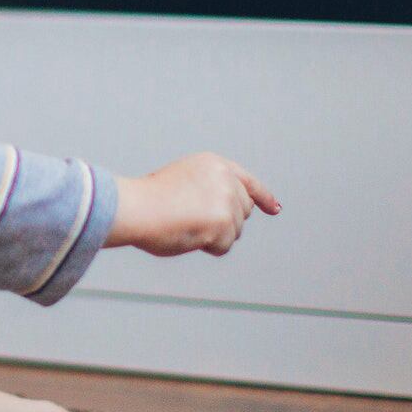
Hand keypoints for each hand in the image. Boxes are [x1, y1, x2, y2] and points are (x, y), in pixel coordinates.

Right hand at [105, 153, 281, 255]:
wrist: (137, 208)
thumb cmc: (148, 201)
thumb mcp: (183, 182)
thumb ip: (207, 192)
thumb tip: (220, 220)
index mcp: (214, 164)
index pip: (248, 181)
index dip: (263, 197)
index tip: (274, 209)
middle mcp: (226, 178)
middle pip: (242, 211)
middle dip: (225, 222)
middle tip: (194, 222)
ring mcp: (227, 199)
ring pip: (234, 232)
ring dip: (213, 236)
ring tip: (185, 225)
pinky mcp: (224, 221)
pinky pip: (224, 246)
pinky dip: (208, 247)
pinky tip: (189, 234)